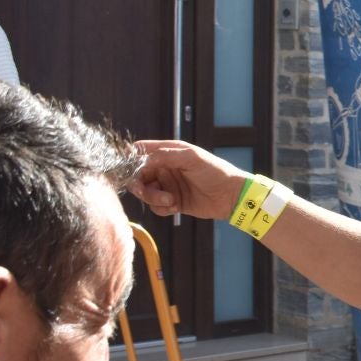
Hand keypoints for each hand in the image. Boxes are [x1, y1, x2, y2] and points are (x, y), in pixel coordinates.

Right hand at [129, 141, 250, 219]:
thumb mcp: (192, 158)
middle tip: (145, 192)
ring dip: (153, 198)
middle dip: (140, 186)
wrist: (231, 196)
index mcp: (169, 152)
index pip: (140, 151)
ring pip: (145, 193)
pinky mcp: (172, 202)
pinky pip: (155, 207)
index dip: (130, 159)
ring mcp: (168, 185)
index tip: (128, 170)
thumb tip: (143, 160)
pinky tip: (176, 208)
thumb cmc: (215, 172)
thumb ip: (166, 155)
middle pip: (138, 175)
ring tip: (171, 201)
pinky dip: (161, 208)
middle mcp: (165, 168)